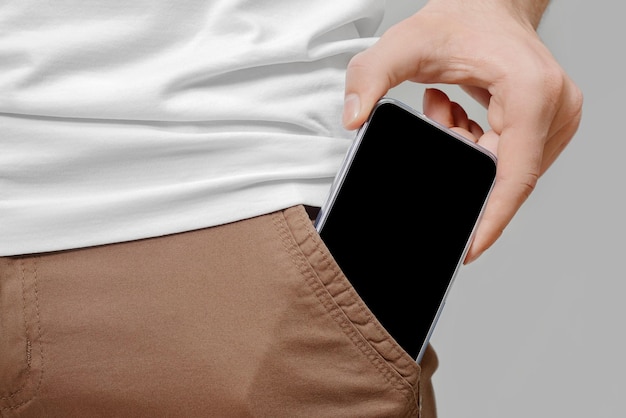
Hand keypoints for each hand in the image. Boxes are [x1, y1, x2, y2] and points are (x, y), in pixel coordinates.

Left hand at [343, 0, 582, 262]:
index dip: (490, 220)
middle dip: (461, 166)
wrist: (487, 2)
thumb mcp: (403, 43)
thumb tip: (353, 119)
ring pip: (505, 169)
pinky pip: (509, 158)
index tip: (467, 249)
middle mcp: (555, 109)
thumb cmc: (458, 18)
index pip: (514, 177)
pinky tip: (459, 113)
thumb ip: (370, 77)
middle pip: (504, 175)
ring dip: (467, 151)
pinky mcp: (549, 123)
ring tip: (447, 109)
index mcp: (531, 93)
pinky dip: (477, 145)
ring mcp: (557, 118)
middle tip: (439, 120)